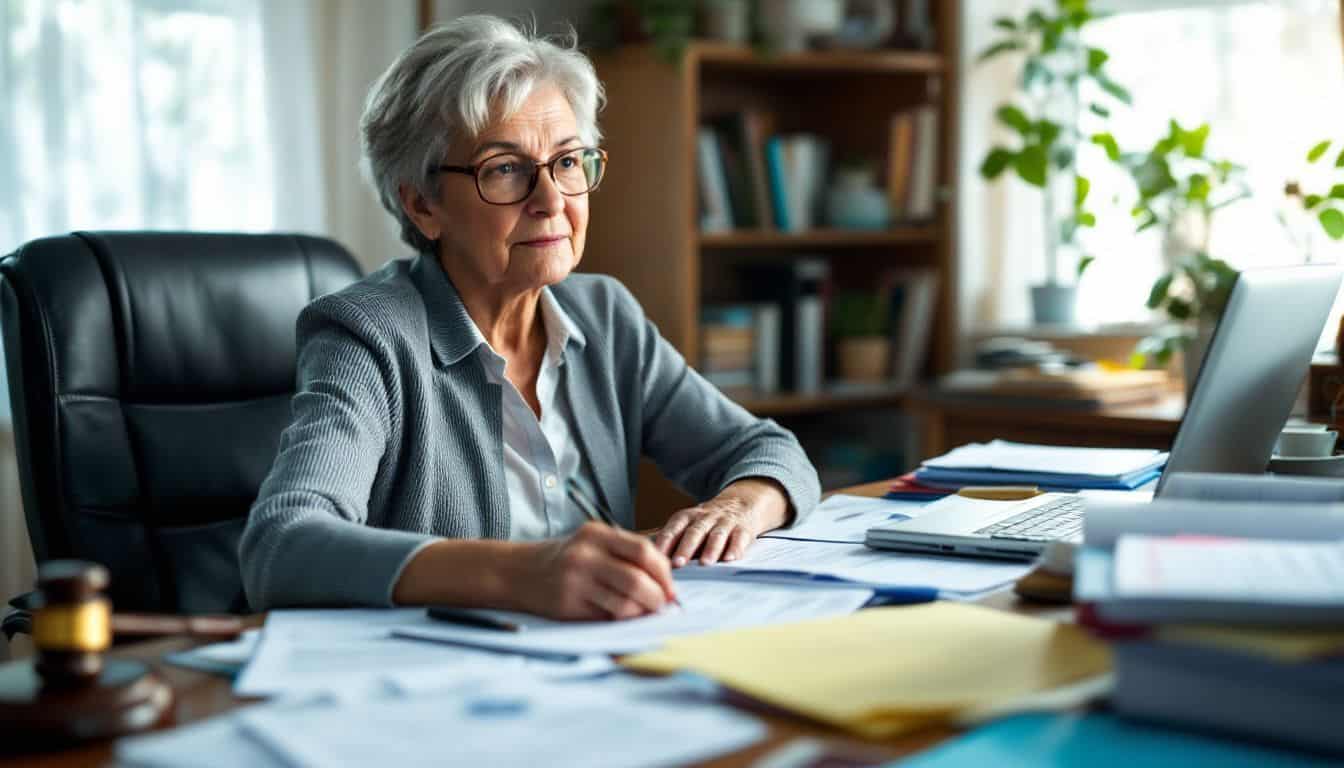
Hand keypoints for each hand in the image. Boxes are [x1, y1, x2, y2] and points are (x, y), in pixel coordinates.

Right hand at [519, 522, 677, 620]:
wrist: (519, 572)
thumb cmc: (567, 559)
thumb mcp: (592, 543)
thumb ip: (625, 555)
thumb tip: (666, 583)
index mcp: (596, 534)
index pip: (643, 551)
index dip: (664, 572)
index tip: (671, 588)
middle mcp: (585, 555)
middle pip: (637, 579)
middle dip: (658, 597)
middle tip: (663, 606)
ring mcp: (575, 581)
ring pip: (624, 603)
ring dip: (641, 612)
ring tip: (643, 612)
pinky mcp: (568, 605)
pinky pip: (606, 617)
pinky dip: (621, 619)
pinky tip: (620, 616)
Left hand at [654, 478, 790, 566]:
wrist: (741, 504)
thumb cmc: (707, 523)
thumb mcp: (688, 525)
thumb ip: (672, 541)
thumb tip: (649, 561)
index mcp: (688, 517)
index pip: (674, 528)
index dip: (665, 541)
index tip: (656, 557)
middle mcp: (705, 518)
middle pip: (694, 531)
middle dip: (685, 547)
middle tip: (678, 563)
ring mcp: (725, 522)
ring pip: (717, 534)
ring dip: (711, 549)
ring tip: (705, 563)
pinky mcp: (743, 529)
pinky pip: (739, 538)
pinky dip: (735, 548)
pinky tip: (731, 559)